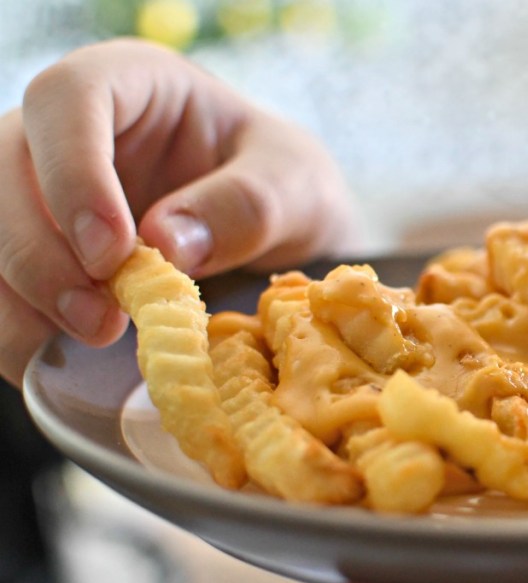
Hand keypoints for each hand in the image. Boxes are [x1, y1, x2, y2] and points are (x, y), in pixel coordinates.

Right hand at [1, 38, 353, 386]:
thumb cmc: (286, 187)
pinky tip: (53, 355)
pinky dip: (13, 321)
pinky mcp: (40, 241)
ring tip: (91, 337)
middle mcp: (70, 126)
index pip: (67, 100)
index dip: (73, 173)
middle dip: (39, 253)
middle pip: (5, 168)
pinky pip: (0, 278)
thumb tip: (164, 243)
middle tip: (101, 321)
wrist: (284, 227)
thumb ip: (248, 204)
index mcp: (133, 82)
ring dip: (21, 293)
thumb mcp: (298, 188)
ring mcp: (43, 183)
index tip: (111, 250)